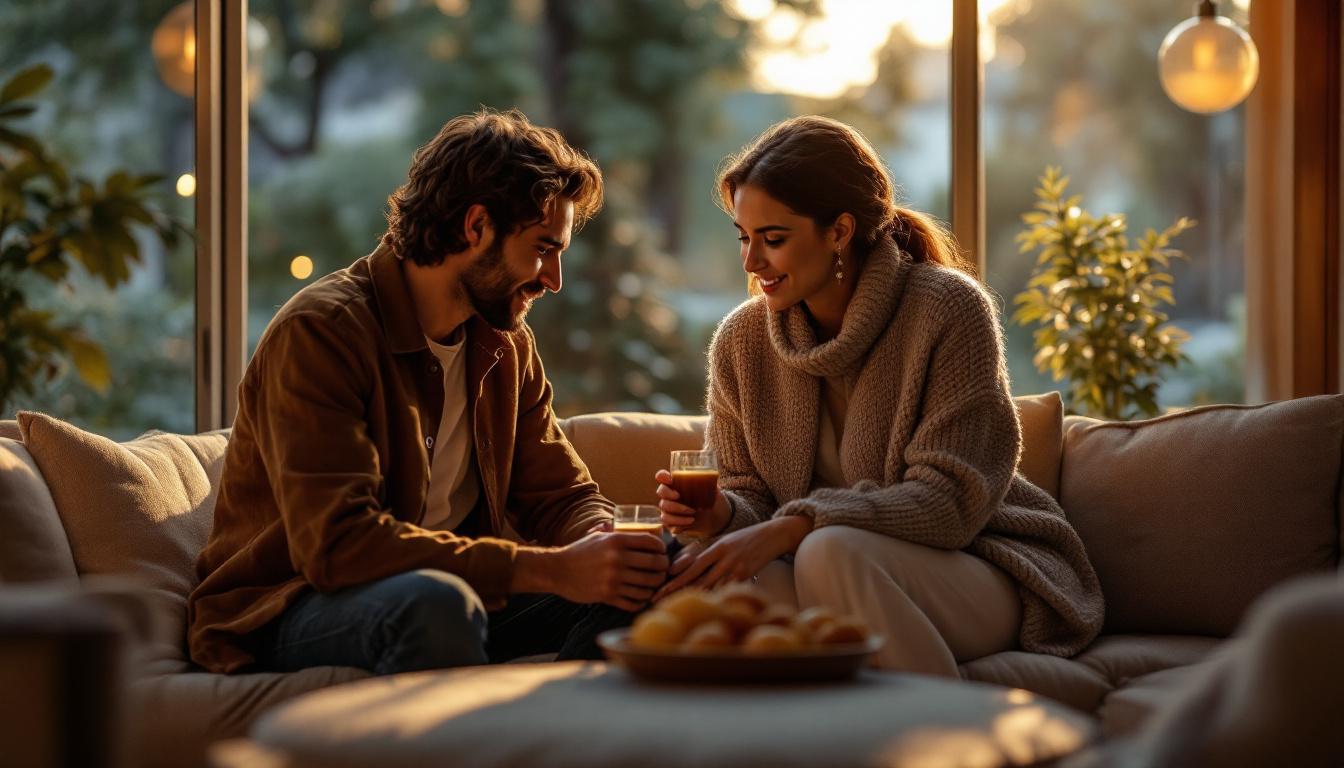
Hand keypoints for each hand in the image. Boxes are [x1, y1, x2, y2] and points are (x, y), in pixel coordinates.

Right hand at [550, 530, 668, 611]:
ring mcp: (613, 579)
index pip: (649, 542)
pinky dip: (641, 601)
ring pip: (647, 585)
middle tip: (664, 569)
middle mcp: (617, 559)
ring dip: (655, 585)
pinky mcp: (608, 595)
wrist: (557, 570)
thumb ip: (615, 532)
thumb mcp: (596, 536)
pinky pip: (633, 601)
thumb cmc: (578, 552)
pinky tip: (642, 598)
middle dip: (663, 567)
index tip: (663, 551)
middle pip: (654, 564)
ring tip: (655, 584)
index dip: (661, 547)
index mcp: (616, 541)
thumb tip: (632, 527)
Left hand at [652, 516, 810, 600]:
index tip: (657, 591)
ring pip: (712, 587)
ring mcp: (737, 567)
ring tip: (677, 609)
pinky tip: (706, 608)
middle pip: (697, 579)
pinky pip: (729, 591)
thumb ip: (708, 555)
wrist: (775, 535)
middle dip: (676, 591)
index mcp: (716, 547)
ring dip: (695, 599)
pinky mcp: (748, 575)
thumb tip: (685, 567)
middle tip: (657, 602)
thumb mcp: (725, 542)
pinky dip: (717, 599)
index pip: (691, 567)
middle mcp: (724, 557)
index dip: (673, 580)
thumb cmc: (746, 539)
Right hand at [654, 469, 730, 536]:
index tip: (670, 480)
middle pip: (661, 492)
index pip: (662, 476)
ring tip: (693, 514)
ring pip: (664, 510)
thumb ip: (710, 483)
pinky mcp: (671, 523)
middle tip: (679, 496)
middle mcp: (670, 496)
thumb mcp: (713, 489)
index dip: (662, 476)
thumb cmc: (711, 499)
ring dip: (677, 512)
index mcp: (677, 483)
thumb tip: (709, 478)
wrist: (715, 517)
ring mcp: (669, 510)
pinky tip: (690, 522)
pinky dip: (679, 523)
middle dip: (669, 494)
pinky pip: (668, 524)